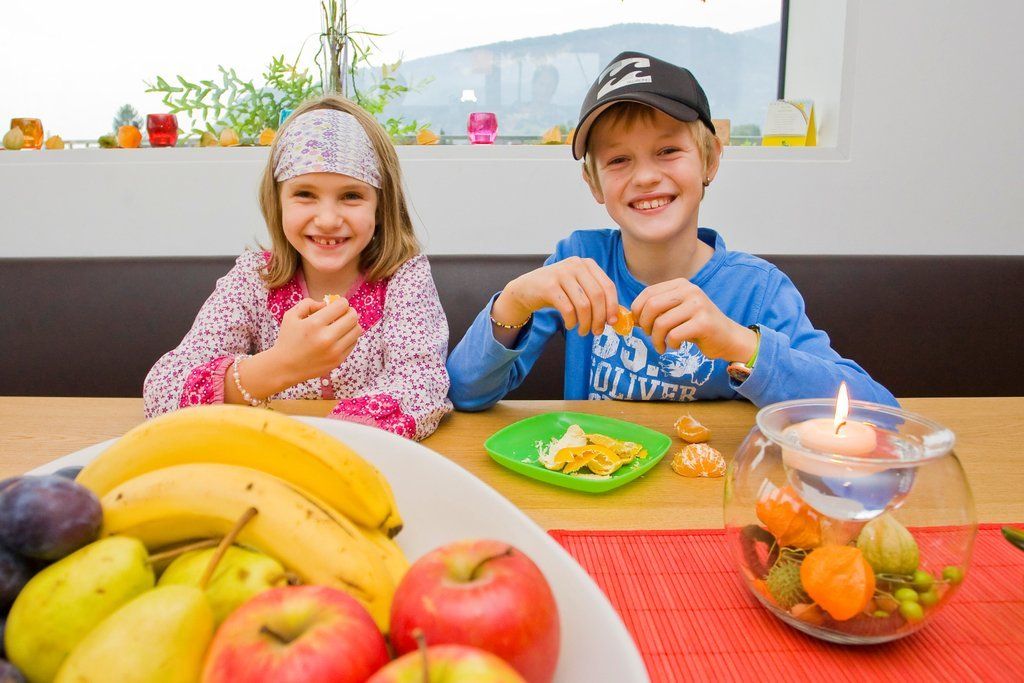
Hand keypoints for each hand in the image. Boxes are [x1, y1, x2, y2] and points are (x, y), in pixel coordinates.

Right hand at [270, 297, 361, 382]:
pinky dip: (350, 336)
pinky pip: (353, 343)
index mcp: (314, 324)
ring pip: (357, 330)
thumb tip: (327, 304)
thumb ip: (308, 303)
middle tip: (343, 313)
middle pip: (353, 317)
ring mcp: (334, 351)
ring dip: (352, 324)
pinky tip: (340, 336)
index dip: (342, 302)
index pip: (341, 306)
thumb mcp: (291, 315)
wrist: (284, 367)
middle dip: (349, 311)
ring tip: (343, 324)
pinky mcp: (338, 360)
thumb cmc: (287, 339)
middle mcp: (326, 338)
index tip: (338, 304)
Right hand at [492, 257, 618, 335]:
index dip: (613, 306)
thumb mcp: (578, 289)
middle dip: (600, 318)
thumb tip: (616, 317)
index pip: (608, 286)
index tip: (612, 323)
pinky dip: (572, 321)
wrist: (526, 289)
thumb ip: (596, 298)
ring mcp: (561, 273)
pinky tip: (570, 325)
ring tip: (583, 331)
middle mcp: (576, 265)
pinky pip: (568, 309)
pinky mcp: (548, 286)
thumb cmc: (557, 291)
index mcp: (587, 264)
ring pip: (583, 304)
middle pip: (597, 296)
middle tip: (597, 332)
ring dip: (586, 323)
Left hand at [632, 279, 756, 359]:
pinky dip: (670, 344)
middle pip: (651, 306)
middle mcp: (690, 291)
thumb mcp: (676, 312)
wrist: (728, 337)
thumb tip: (629, 317)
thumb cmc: (697, 326)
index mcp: (680, 284)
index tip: (639, 324)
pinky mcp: (703, 323)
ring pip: (661, 323)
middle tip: (649, 335)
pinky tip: (675, 346)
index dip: (637, 311)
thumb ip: (656, 311)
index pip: (647, 293)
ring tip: (661, 345)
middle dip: (644, 325)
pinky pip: (674, 335)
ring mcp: (698, 305)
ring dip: (656, 339)